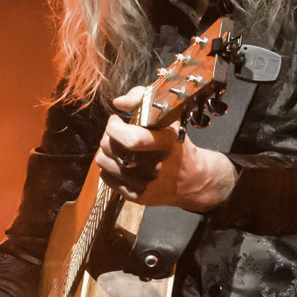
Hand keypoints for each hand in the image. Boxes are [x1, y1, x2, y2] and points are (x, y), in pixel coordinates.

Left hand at [94, 89, 236, 210]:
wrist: (193, 180)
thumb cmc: (177, 145)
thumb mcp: (170, 118)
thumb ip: (143, 100)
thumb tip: (118, 103)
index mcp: (164, 143)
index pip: (130, 138)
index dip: (114, 126)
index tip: (116, 120)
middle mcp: (153, 166)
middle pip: (110, 147)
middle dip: (108, 135)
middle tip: (116, 133)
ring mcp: (143, 184)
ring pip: (103, 162)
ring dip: (107, 151)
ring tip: (118, 147)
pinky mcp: (136, 197)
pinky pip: (106, 178)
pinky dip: (109, 167)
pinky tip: (121, 162)